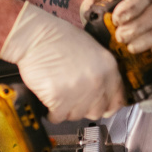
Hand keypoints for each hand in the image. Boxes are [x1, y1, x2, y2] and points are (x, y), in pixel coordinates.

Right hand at [0, 2, 124, 123]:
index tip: (98, 105)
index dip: (106, 104)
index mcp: (108, 67)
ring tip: (57, 92)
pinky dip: (51, 111)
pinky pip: (58, 116)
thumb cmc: (57, 37)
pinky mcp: (59, 99)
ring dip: (66, 108)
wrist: (33, 35)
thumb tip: (103, 90)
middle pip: (97, 111)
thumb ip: (101, 70)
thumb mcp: (90, 47)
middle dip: (84, 106)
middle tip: (72, 96)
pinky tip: (48, 97)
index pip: (118, 100)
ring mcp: (79, 91)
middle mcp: (97, 81)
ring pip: (76, 115)